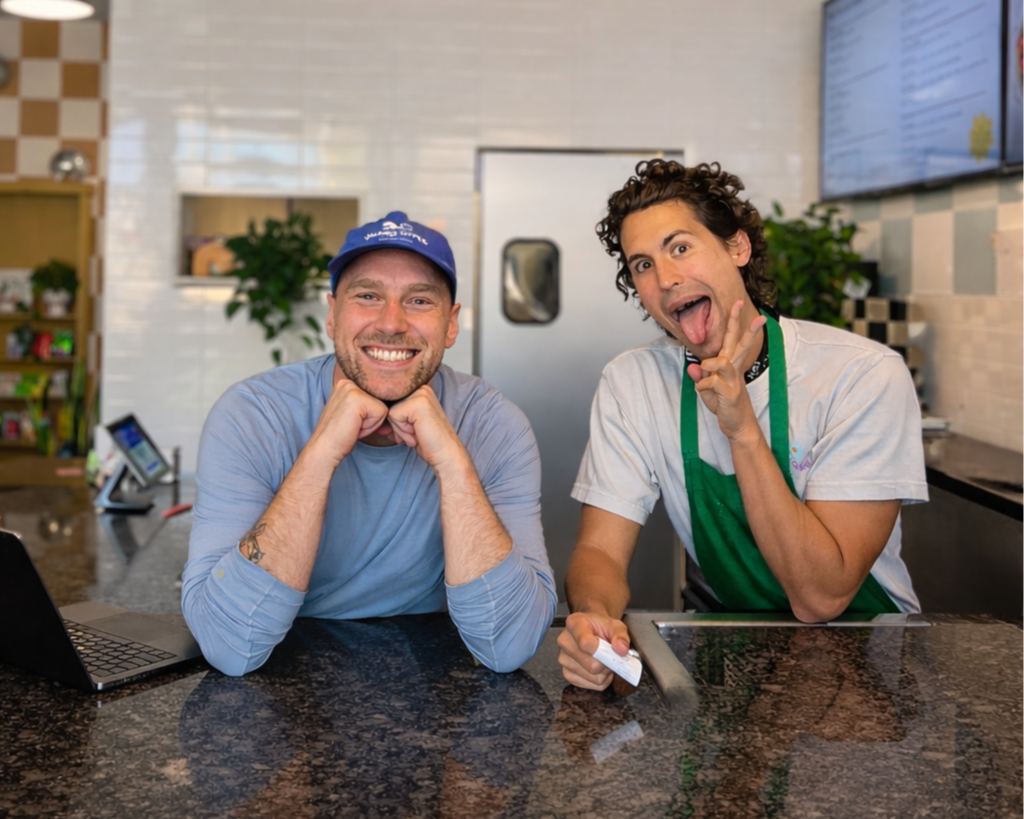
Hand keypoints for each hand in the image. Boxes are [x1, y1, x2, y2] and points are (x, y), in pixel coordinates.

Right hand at [306, 377, 389, 465]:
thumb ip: (372, 407)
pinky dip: (371, 426)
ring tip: (354, 426)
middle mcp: (348, 381)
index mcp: (347, 383)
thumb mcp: (357, 415)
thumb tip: (396, 410)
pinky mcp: (358, 399)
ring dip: (372, 422)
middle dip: (372, 418)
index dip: (371, 414)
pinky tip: (355, 427)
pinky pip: (381, 412)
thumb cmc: (340, 435)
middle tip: (353, 425)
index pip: (376, 396)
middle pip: (381, 400)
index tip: (355, 422)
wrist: (324, 448)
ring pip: (382, 407)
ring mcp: (352, 388)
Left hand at [387, 385, 468, 474]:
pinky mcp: (417, 403)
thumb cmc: (428, 441)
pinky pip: (393, 415)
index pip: (391, 400)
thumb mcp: (410, 421)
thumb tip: (375, 409)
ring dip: (400, 428)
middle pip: (389, 404)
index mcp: (420, 389)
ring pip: (390, 410)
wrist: (446, 454)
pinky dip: (402, 430)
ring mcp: (421, 393)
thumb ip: (397, 411)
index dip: (396, 420)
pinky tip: (417, 433)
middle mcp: (422, 387)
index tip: (413, 429)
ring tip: (417, 432)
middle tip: (416, 431)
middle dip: (398, 424)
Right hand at [557, 611, 630, 690]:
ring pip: (593, 677)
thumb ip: (620, 635)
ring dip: (605, 673)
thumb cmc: (601, 627)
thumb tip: (622, 649)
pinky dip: (600, 680)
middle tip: (610, 655)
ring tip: (604, 660)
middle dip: (607, 663)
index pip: (585, 643)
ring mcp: (564, 659)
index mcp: (574, 624)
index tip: (611, 649)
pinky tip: (599, 669)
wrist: (592, 629)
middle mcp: (565, 641)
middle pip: (591, 665)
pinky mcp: (567, 674)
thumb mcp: (614, 624)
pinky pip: (591, 685)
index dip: (602, 651)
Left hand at [685, 299, 765, 441]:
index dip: (733, 321)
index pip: (731, 339)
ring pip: (723, 362)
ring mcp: (734, 380)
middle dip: (742, 325)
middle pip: (738, 343)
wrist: (737, 424)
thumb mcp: (707, 389)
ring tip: (706, 370)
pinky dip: (702, 386)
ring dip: (711, 364)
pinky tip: (703, 391)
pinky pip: (711, 383)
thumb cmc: (724, 404)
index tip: (735, 302)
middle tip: (747, 308)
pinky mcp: (731, 393)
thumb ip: (700, 376)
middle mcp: (733, 369)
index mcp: (728, 364)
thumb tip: (693, 366)